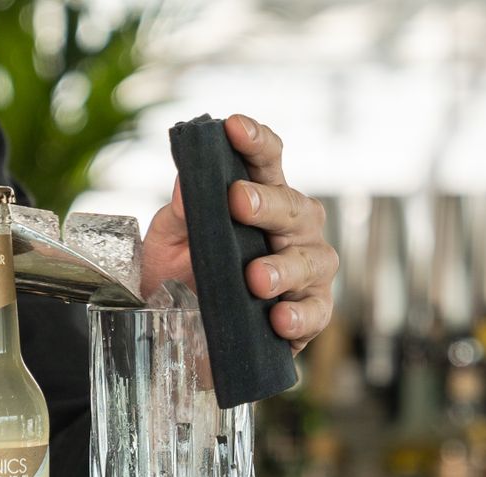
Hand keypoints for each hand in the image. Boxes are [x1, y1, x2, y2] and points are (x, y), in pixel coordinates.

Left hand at [140, 114, 336, 353]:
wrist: (186, 339)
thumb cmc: (185, 278)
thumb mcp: (169, 244)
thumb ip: (180, 214)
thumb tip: (185, 181)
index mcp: (260, 199)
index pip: (267, 160)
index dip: (255, 141)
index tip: (233, 127)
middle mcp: (292, 230)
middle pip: (293, 206)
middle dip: (267, 203)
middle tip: (238, 202)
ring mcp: (307, 271)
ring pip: (311, 259)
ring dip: (283, 267)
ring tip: (255, 277)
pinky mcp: (311, 313)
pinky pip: (316, 312)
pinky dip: (299, 316)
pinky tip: (278, 319)